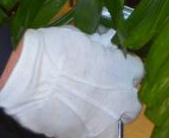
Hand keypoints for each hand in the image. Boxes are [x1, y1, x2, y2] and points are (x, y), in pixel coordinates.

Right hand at [0, 27, 143, 137]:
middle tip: (105, 96)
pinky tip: (69, 120)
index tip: (114, 69)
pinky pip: (88, 135)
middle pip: (133, 106)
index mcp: (122, 70)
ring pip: (115, 130)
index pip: (137, 71)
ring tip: (88, 114)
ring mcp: (102, 121)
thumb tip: (92, 51)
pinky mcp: (82, 136)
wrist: (31, 76)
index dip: (124, 71)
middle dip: (122, 101)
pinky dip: (81, 129)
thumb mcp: (83, 40)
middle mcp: (119, 98)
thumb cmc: (55, 49)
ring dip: (106, 122)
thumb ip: (95, 50)